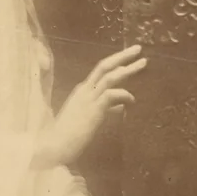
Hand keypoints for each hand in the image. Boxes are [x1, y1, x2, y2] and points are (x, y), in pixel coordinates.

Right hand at [34, 44, 146, 168]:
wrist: (54, 147)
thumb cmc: (69, 137)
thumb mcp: (88, 119)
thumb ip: (104, 110)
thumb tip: (119, 108)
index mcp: (82, 92)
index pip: (100, 71)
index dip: (115, 63)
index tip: (128, 59)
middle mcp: (84, 91)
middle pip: (104, 66)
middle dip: (122, 56)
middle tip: (138, 48)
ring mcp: (88, 99)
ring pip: (110, 76)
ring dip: (127, 68)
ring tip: (143, 63)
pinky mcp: (93, 109)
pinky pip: (112, 94)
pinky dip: (125, 94)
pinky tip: (132, 100)